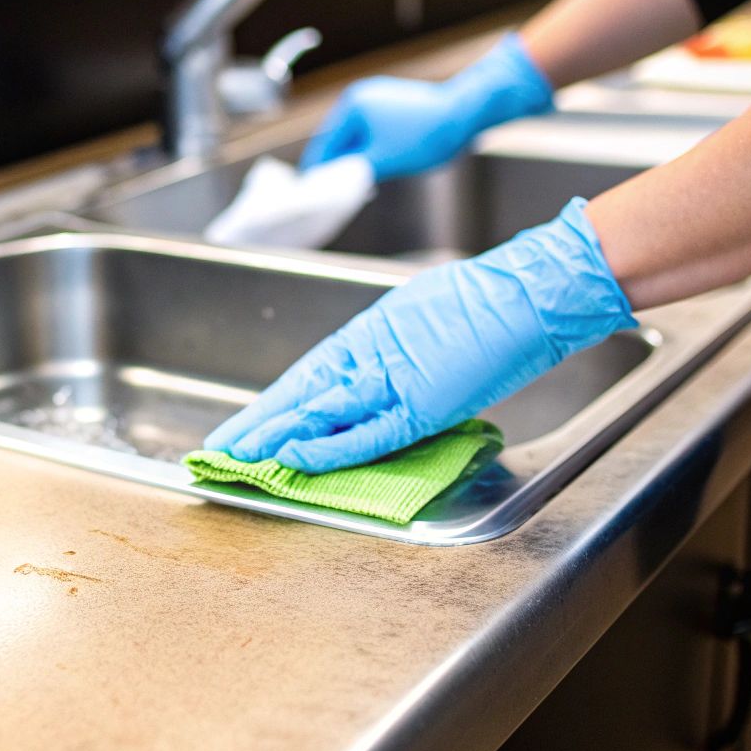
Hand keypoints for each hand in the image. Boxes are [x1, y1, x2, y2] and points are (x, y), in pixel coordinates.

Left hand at [204, 198, 633, 472]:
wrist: (531, 293)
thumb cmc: (488, 302)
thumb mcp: (421, 319)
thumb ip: (387, 352)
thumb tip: (365, 378)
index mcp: (371, 336)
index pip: (308, 377)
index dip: (272, 405)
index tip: (242, 427)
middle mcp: (372, 356)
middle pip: (302, 395)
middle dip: (259, 425)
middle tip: (219, 450)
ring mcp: (394, 378)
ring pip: (321, 411)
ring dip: (278, 437)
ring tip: (240, 458)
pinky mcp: (419, 403)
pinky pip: (364, 430)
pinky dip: (327, 446)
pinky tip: (293, 456)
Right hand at [300, 32, 553, 180]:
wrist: (467, 112)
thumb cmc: (427, 136)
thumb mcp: (383, 161)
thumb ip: (352, 172)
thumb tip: (329, 183)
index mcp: (352, 107)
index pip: (324, 147)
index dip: (320, 174)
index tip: (316, 197)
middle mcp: (359, 97)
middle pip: (337, 140)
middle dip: (339, 167)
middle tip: (339, 196)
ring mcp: (376, 97)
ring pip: (355, 136)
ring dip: (356, 159)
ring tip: (362, 184)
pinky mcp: (392, 102)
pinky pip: (371, 130)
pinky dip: (370, 148)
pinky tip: (378, 166)